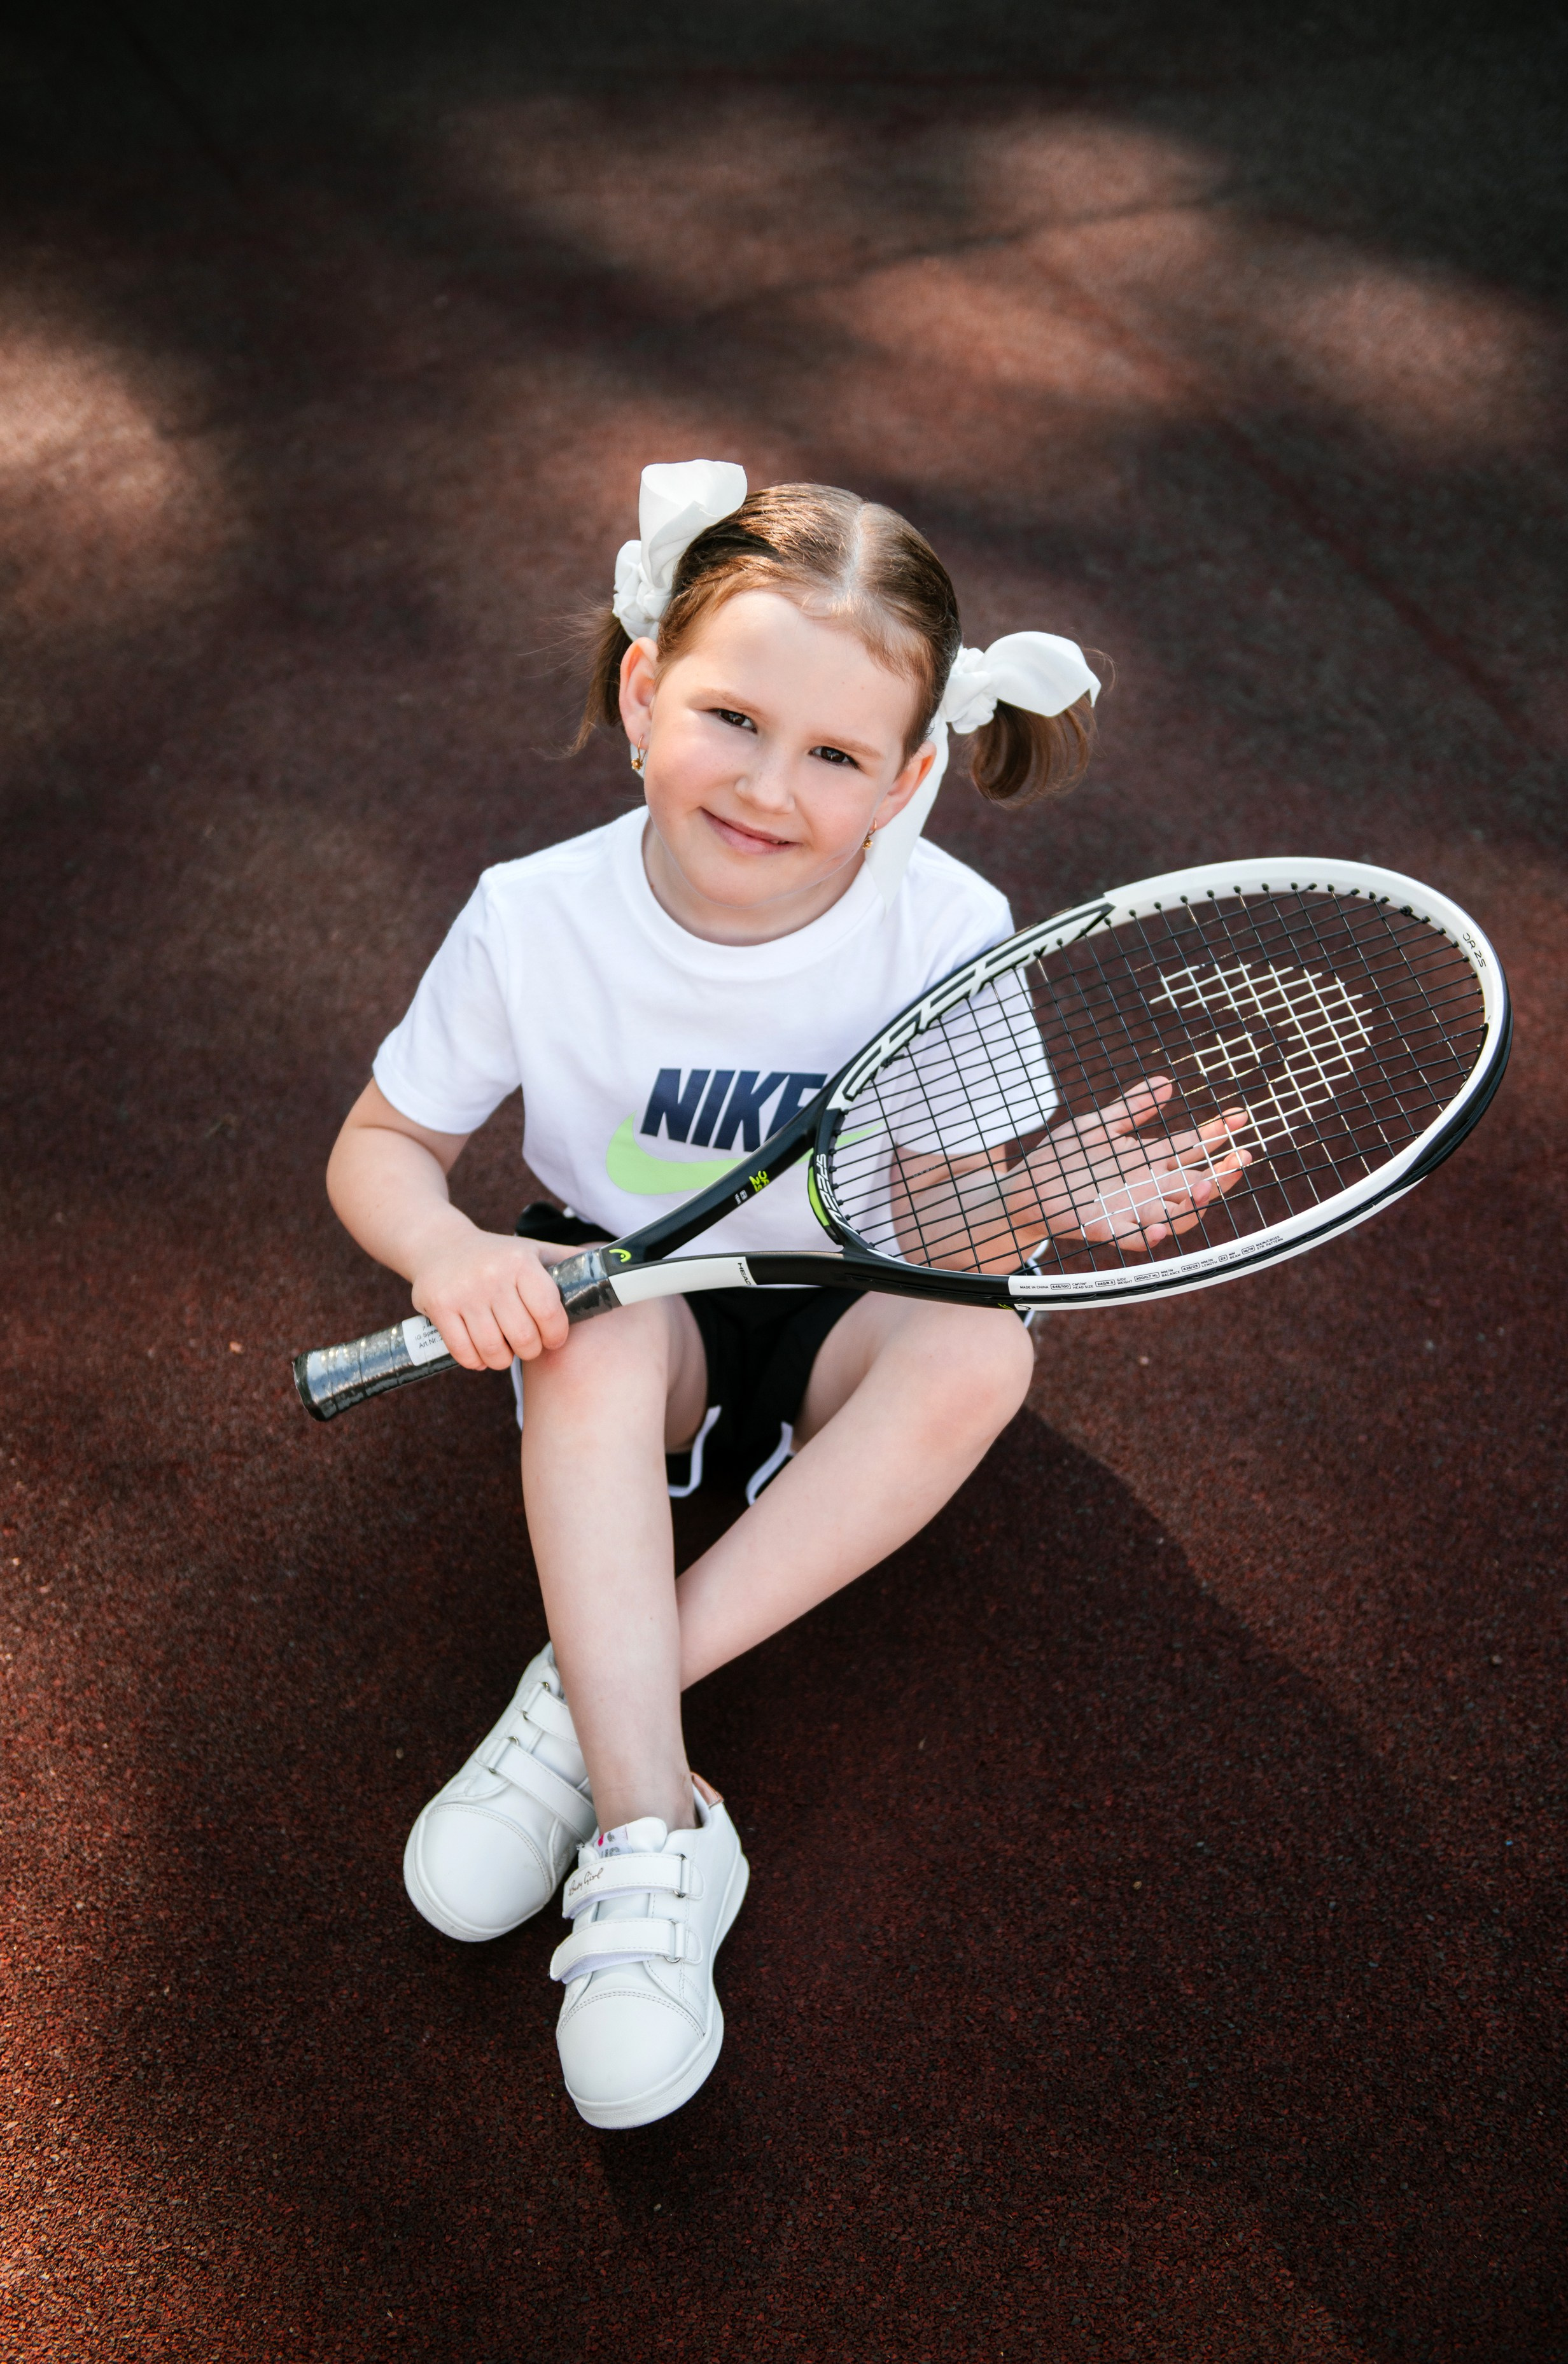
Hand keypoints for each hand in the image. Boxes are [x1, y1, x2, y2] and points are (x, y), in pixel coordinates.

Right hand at [410, 1230, 575, 1369]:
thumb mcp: (534, 1250)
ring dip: (503, 1359)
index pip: (550, 1313)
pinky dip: (477, 1361)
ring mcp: (463, 1294)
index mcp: (522, 1262)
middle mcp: (492, 1276)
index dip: (556, 1335)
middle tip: (528, 1345)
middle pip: (523, 1338)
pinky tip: (481, 1352)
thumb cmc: (497, 1255)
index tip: (554, 1338)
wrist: (438, 1245)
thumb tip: (613, 1271)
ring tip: (505, 1349)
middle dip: (530, 1349)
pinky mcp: (439, 1308)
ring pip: (493, 1350)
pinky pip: (464, 1353)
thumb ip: (569, 1263)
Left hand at [1032, 1077, 1252, 1251]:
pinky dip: (1149, 1235)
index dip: (1217, 1133)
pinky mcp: (1106, 1227)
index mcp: (1149, 1159)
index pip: (1192, 1147)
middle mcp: (1147, 1187)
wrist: (1027, 1188)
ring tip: (1207, 1185)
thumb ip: (1132, 1108)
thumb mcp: (1099, 1125)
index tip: (1240, 1117)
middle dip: (1222, 1173)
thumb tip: (1167, 1082)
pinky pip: (1135, 1238)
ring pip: (1177, 1213)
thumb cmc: (1064, 1157)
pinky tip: (1161, 1227)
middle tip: (1242, 1156)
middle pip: (1196, 1183)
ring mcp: (1130, 1209)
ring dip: (1195, 1203)